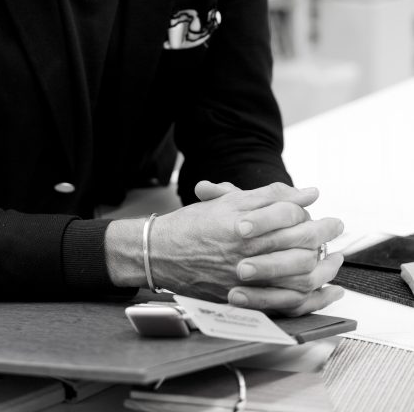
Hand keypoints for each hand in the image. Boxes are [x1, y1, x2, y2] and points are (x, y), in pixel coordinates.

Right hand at [147, 182, 343, 313]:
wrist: (161, 253)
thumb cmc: (194, 224)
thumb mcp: (228, 201)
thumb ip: (268, 195)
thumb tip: (306, 193)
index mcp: (243, 223)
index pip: (289, 215)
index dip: (307, 210)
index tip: (318, 207)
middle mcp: (246, 252)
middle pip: (299, 244)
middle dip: (323, 233)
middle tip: (335, 227)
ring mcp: (246, 279)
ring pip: (298, 276)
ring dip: (323, 266)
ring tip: (334, 257)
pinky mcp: (244, 299)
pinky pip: (286, 303)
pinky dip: (312, 298)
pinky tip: (326, 290)